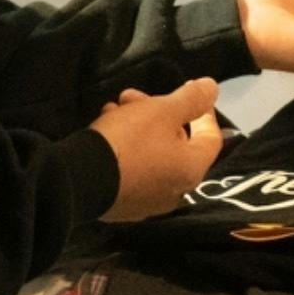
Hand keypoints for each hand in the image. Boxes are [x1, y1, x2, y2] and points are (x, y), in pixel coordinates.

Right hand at [89, 77, 223, 221]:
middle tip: (133, 96)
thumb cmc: (129, 141)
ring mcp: (147, 202)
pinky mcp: (122, 206)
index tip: (189, 91)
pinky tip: (105, 132)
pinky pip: (132, 170)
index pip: (210, 138)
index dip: (203, 111)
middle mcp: (175, 191)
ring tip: (113, 109)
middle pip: (176, 144)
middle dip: (157, 113)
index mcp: (190, 170)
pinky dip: (126, 149)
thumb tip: (213, 87)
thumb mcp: (161, 111)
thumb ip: (191, 98)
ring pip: (151, 155)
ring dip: (136, 127)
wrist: (80, 179)